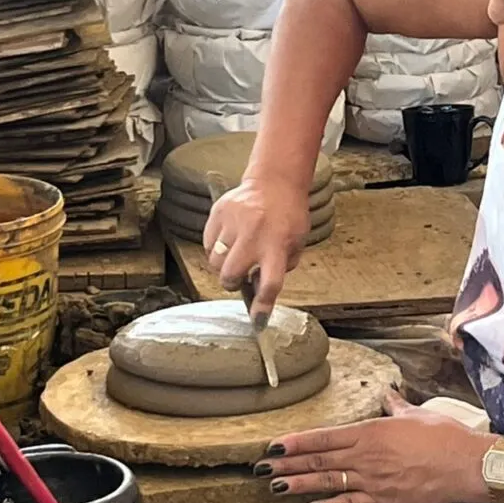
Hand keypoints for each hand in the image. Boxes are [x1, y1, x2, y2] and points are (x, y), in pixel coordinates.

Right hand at [203, 175, 310, 319]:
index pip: (269, 285)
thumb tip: (256, 290)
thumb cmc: (288, 215)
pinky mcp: (218, 213)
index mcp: (277, 246)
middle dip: (232, 283)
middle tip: (240, 275)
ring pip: (215, 262)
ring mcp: (233, 223)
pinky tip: (228, 240)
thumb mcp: (296, 244)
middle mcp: (254, 236)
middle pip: (230, 276)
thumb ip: (280, 268)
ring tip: (235, 254)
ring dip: (223, 265)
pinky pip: (207, 243)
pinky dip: (215, 248)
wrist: (275, 181)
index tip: (257, 321)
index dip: (262, 307)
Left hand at [253, 387, 483, 502]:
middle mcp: (365, 455)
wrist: (464, 465)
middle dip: (288, 464)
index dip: (298, 442)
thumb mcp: (416, 414)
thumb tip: (388, 394)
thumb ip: (396, 406)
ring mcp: (373, 479)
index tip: (275, 445)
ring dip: (300, 485)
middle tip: (262, 468)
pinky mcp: (384, 500)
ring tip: (276, 486)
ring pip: (328, 483)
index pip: (325, 436)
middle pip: (319, 460)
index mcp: (371, 431)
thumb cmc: (443, 436)